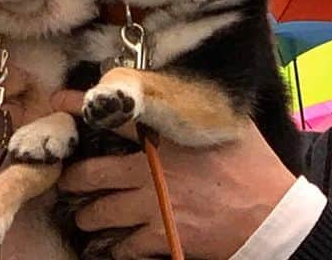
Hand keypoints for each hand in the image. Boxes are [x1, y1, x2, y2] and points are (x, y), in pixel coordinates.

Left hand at [52, 90, 295, 259]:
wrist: (273, 217)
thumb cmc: (251, 164)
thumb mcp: (223, 123)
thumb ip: (194, 106)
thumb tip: (179, 88)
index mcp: (161, 137)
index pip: (111, 115)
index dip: (78, 105)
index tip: (57, 102)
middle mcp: (148, 172)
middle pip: (92, 173)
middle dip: (72, 177)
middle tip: (64, 178)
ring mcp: (153, 207)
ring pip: (101, 212)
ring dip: (88, 213)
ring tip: (82, 213)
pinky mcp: (164, 238)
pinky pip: (125, 246)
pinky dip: (114, 247)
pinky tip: (110, 246)